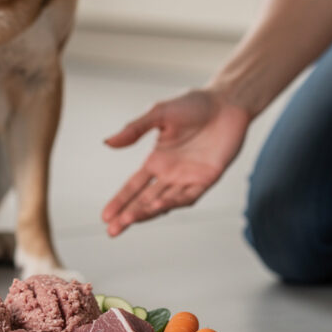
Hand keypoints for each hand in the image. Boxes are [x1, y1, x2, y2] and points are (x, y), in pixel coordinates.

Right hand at [101, 89, 249, 235]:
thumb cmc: (193, 104)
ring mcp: (188, 178)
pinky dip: (173, 201)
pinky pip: (189, 195)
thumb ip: (134, 130)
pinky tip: (159, 206)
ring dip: (147, 211)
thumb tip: (107, 143)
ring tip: (130, 219)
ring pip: (164, 201)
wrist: (226, 102)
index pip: (134, 187)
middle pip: (145, 200)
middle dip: (129, 215)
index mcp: (156, 160)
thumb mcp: (158, 114)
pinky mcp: (208, 178)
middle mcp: (170, 173)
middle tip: (113, 230)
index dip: (120, 202)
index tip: (105, 216)